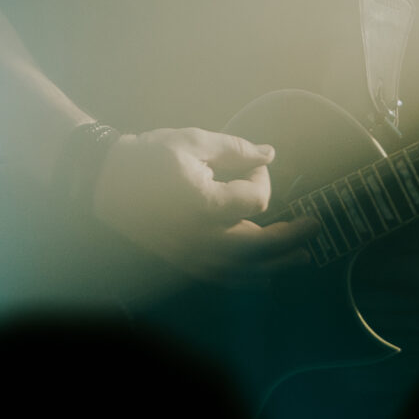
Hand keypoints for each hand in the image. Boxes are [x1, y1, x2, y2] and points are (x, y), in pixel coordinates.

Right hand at [91, 127, 316, 277]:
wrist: (103, 180)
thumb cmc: (147, 156)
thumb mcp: (193, 141)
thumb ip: (236, 150)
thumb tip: (270, 155)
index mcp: (204, 205)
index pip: (256, 201)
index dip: (263, 180)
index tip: (255, 163)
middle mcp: (200, 237)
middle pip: (259, 246)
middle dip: (290, 236)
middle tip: (315, 226)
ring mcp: (189, 254)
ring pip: (243, 269)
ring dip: (275, 263)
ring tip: (301, 257)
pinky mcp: (181, 260)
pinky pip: (221, 276)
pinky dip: (246, 276)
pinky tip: (262, 275)